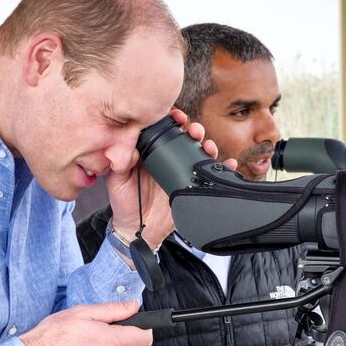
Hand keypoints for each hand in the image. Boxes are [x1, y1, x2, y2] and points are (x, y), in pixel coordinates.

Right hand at [21, 300, 151, 345]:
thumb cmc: (52, 335)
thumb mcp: (82, 312)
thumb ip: (113, 310)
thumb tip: (133, 306)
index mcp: (109, 342)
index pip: (144, 338)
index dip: (144, 329)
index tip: (138, 325)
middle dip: (112, 337)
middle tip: (90, 330)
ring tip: (79, 344)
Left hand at [107, 109, 236, 249]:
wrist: (138, 229)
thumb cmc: (125, 203)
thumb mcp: (117, 181)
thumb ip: (121, 163)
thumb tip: (130, 146)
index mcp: (151, 154)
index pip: (164, 130)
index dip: (172, 120)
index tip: (177, 117)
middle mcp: (169, 160)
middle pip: (186, 139)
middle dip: (194, 130)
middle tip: (194, 131)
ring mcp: (182, 173)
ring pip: (200, 154)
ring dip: (208, 145)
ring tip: (209, 147)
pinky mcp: (193, 187)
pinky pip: (211, 176)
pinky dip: (223, 168)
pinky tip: (229, 164)